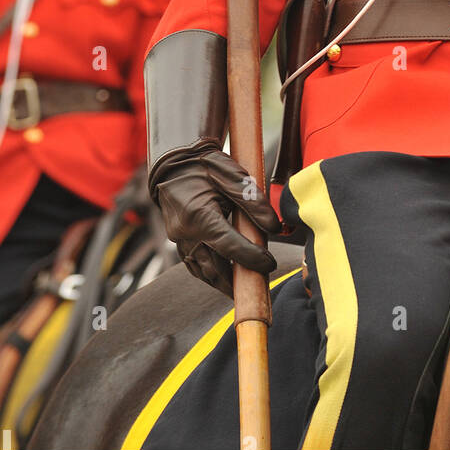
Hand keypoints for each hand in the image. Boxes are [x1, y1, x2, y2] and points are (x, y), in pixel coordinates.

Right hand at [150, 140, 280, 296]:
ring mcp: (178, 240)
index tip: (270, 264)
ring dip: (222, 282)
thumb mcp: (233, 176)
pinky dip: (210, 273)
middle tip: (259, 285)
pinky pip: (194, 265)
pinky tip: (224, 276)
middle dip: (236, 281)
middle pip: (214, 268)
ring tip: (244, 288)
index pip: (230, 246)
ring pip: (202, 271)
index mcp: (199, 216)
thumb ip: (254, 202)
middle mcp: (185, 233)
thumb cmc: (206, 165)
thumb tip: (275, 228)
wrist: (174, 162)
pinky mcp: (178, 242)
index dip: (252, 258)